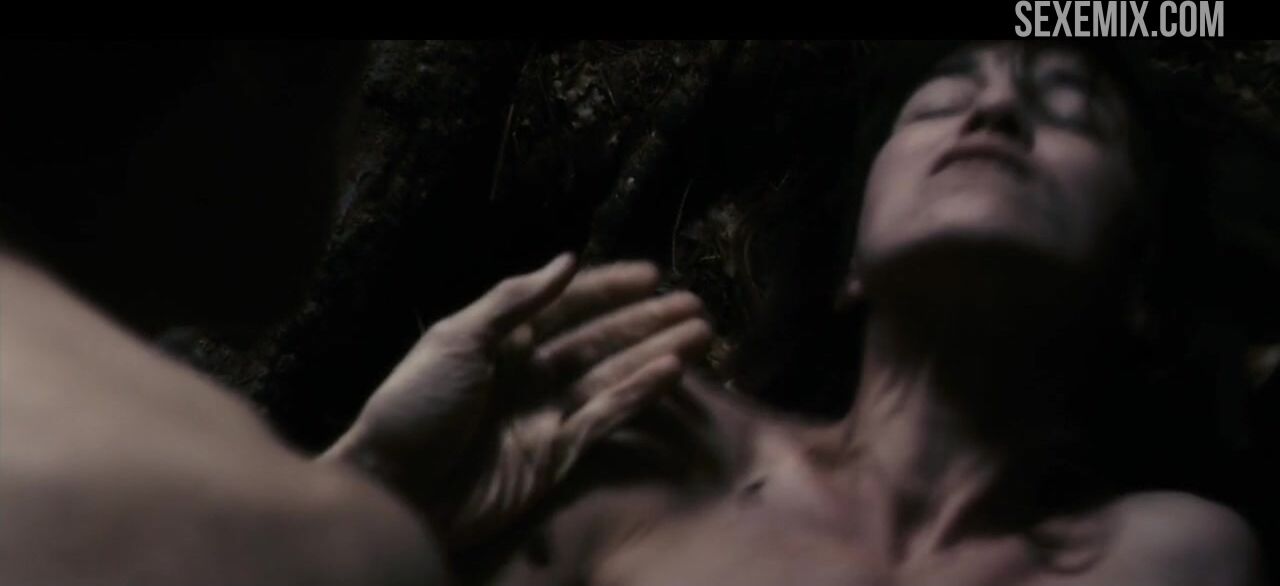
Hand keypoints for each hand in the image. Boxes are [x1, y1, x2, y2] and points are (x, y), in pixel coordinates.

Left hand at [323, 254, 711, 544]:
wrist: (396, 491)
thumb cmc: (415, 407)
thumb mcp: (455, 341)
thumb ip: (513, 301)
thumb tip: (566, 260)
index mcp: (501, 341)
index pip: (566, 306)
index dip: (609, 289)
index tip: (652, 274)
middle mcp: (530, 373)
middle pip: (599, 340)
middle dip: (645, 321)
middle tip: (693, 305)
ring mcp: (547, 414)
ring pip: (612, 375)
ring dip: (654, 353)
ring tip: (700, 334)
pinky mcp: (558, 454)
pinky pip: (607, 417)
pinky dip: (639, 394)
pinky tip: (672, 372)